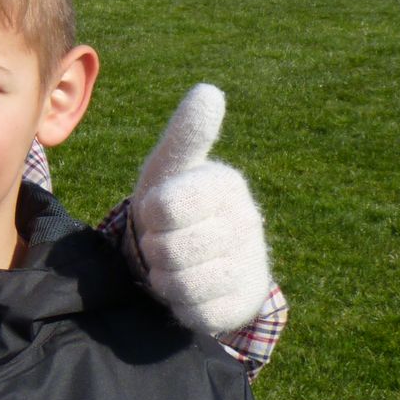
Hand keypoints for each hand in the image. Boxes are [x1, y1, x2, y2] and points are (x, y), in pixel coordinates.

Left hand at [130, 84, 271, 333]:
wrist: (195, 258)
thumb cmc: (174, 204)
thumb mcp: (170, 167)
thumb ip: (186, 134)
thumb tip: (209, 90)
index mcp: (225, 184)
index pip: (165, 206)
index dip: (150, 213)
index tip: (158, 207)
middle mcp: (246, 222)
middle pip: (168, 247)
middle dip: (154, 246)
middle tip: (164, 239)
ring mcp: (249, 263)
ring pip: (182, 280)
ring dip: (165, 274)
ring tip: (174, 261)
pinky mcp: (242, 302)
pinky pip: (196, 309)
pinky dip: (180, 301)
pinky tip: (187, 287)